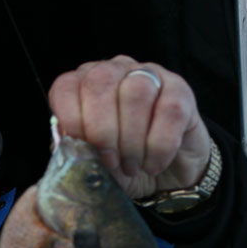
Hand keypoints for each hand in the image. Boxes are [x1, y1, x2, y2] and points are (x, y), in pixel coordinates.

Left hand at [48, 54, 211, 199]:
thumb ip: (76, 155)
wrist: (165, 175)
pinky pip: (170, 110)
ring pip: (137, 92)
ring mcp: (149, 75)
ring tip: (133, 167)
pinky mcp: (180, 91)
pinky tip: (154, 164)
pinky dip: (159, 146)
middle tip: (111, 162)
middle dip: (102, 130)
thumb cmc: (123, 165)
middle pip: (100, 82)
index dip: (71, 120)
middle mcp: (114, 71)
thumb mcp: (93, 165)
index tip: (84, 151)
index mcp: (83, 86)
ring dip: (132, 140)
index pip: (66, 87)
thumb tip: (67, 152)